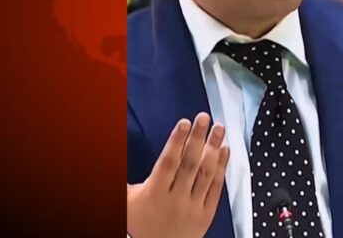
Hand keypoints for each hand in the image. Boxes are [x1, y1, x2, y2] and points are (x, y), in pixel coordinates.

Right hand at [127, 113, 229, 237]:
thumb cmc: (140, 224)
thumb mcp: (128, 201)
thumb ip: (129, 179)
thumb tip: (118, 150)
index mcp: (155, 194)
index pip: (169, 163)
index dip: (176, 141)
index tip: (184, 123)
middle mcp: (176, 199)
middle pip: (190, 164)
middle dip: (197, 138)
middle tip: (204, 117)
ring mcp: (193, 206)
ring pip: (206, 173)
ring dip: (214, 148)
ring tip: (219, 128)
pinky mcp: (206, 214)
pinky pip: (216, 188)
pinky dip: (222, 168)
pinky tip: (225, 150)